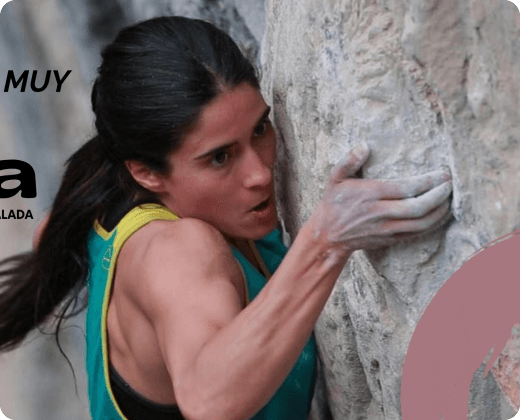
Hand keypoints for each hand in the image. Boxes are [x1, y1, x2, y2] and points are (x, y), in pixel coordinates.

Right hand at [310, 143, 452, 251]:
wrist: (328, 235)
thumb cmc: (334, 203)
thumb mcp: (335, 178)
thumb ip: (349, 160)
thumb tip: (365, 145)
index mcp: (370, 194)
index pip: (407, 188)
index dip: (429, 181)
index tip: (442, 173)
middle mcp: (380, 213)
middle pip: (419, 207)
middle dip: (440, 196)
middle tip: (451, 184)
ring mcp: (386, 229)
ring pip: (421, 224)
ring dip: (440, 211)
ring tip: (450, 198)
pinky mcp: (389, 239)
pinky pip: (417, 234)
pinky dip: (432, 225)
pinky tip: (440, 214)